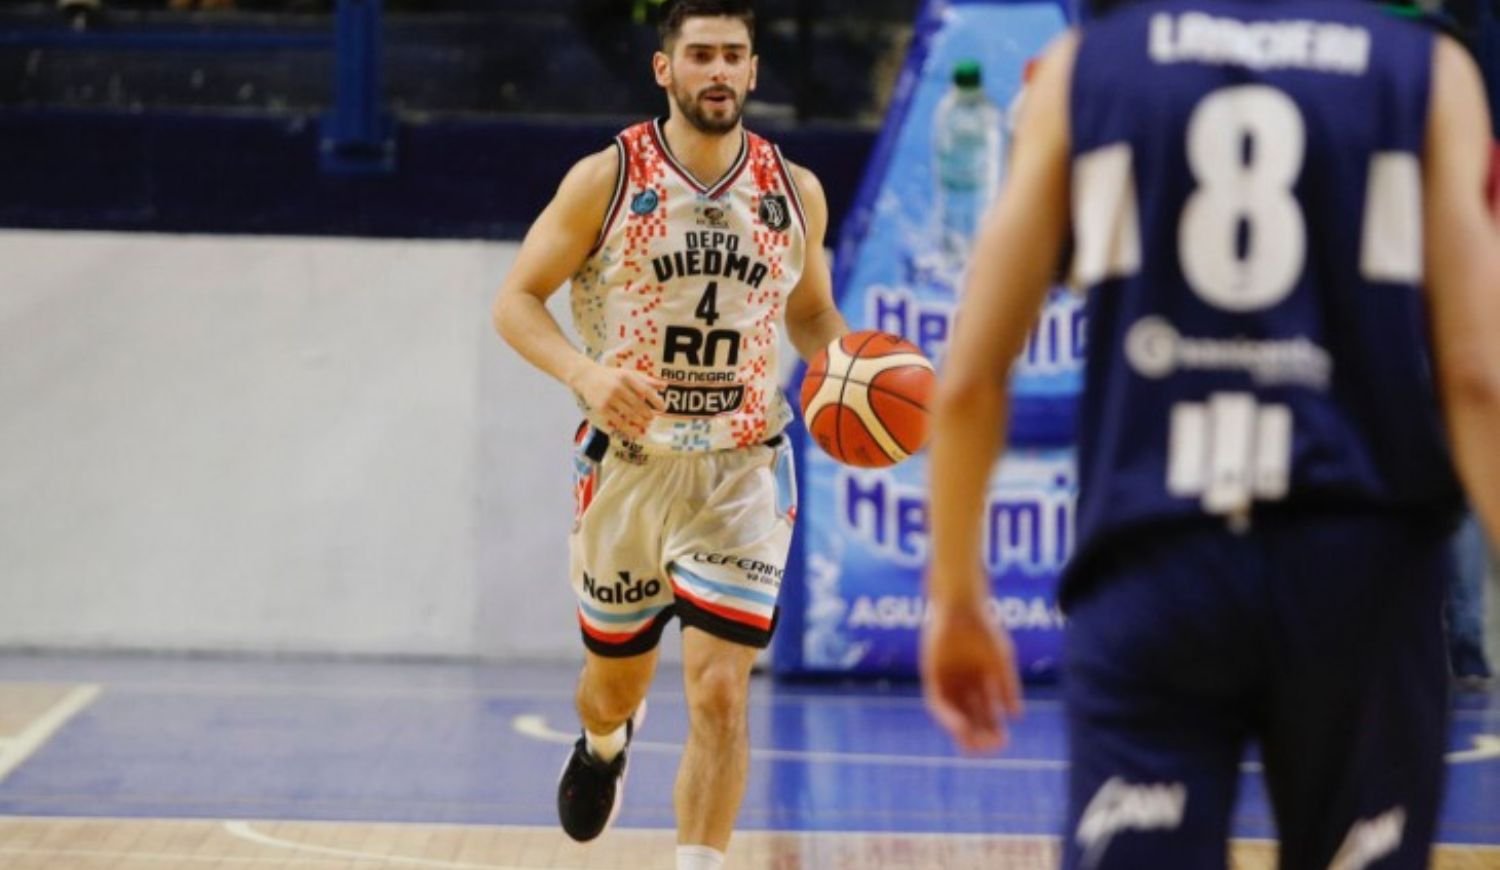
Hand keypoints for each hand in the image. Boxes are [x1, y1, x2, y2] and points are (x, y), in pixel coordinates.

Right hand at [571, 362, 665, 439]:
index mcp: (627, 377)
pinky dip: (628, 429)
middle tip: (652, 418)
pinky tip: (635, 432)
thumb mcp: (628, 374)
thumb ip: (646, 380)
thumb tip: (665, 386)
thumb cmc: (611, 376)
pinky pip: (618, 421)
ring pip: (629, 414)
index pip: (645, 390)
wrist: (586, 376)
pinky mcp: (602, 408)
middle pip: (638, 404)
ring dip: (640, 422)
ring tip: (645, 425)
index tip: (663, 408)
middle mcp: (618, 387)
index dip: (656, 400)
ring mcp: (609, 398)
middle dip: (647, 414)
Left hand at [921, 592, 1023, 753]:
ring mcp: (946, 680)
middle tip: (991, 749)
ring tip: (974, 746)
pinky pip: (937, 701)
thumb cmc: (984, 628)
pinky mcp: (931, 674)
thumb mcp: (1001, 660)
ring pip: (953, 712)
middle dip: (980, 734)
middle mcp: (962, 684)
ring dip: (962, 731)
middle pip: (970, 716)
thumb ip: (1008, 686)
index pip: (986, 711)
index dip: (994, 727)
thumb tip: (1017, 716)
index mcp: (980, 680)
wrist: (961, 606)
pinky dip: (947, 716)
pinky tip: (959, 726)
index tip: (1004, 742)